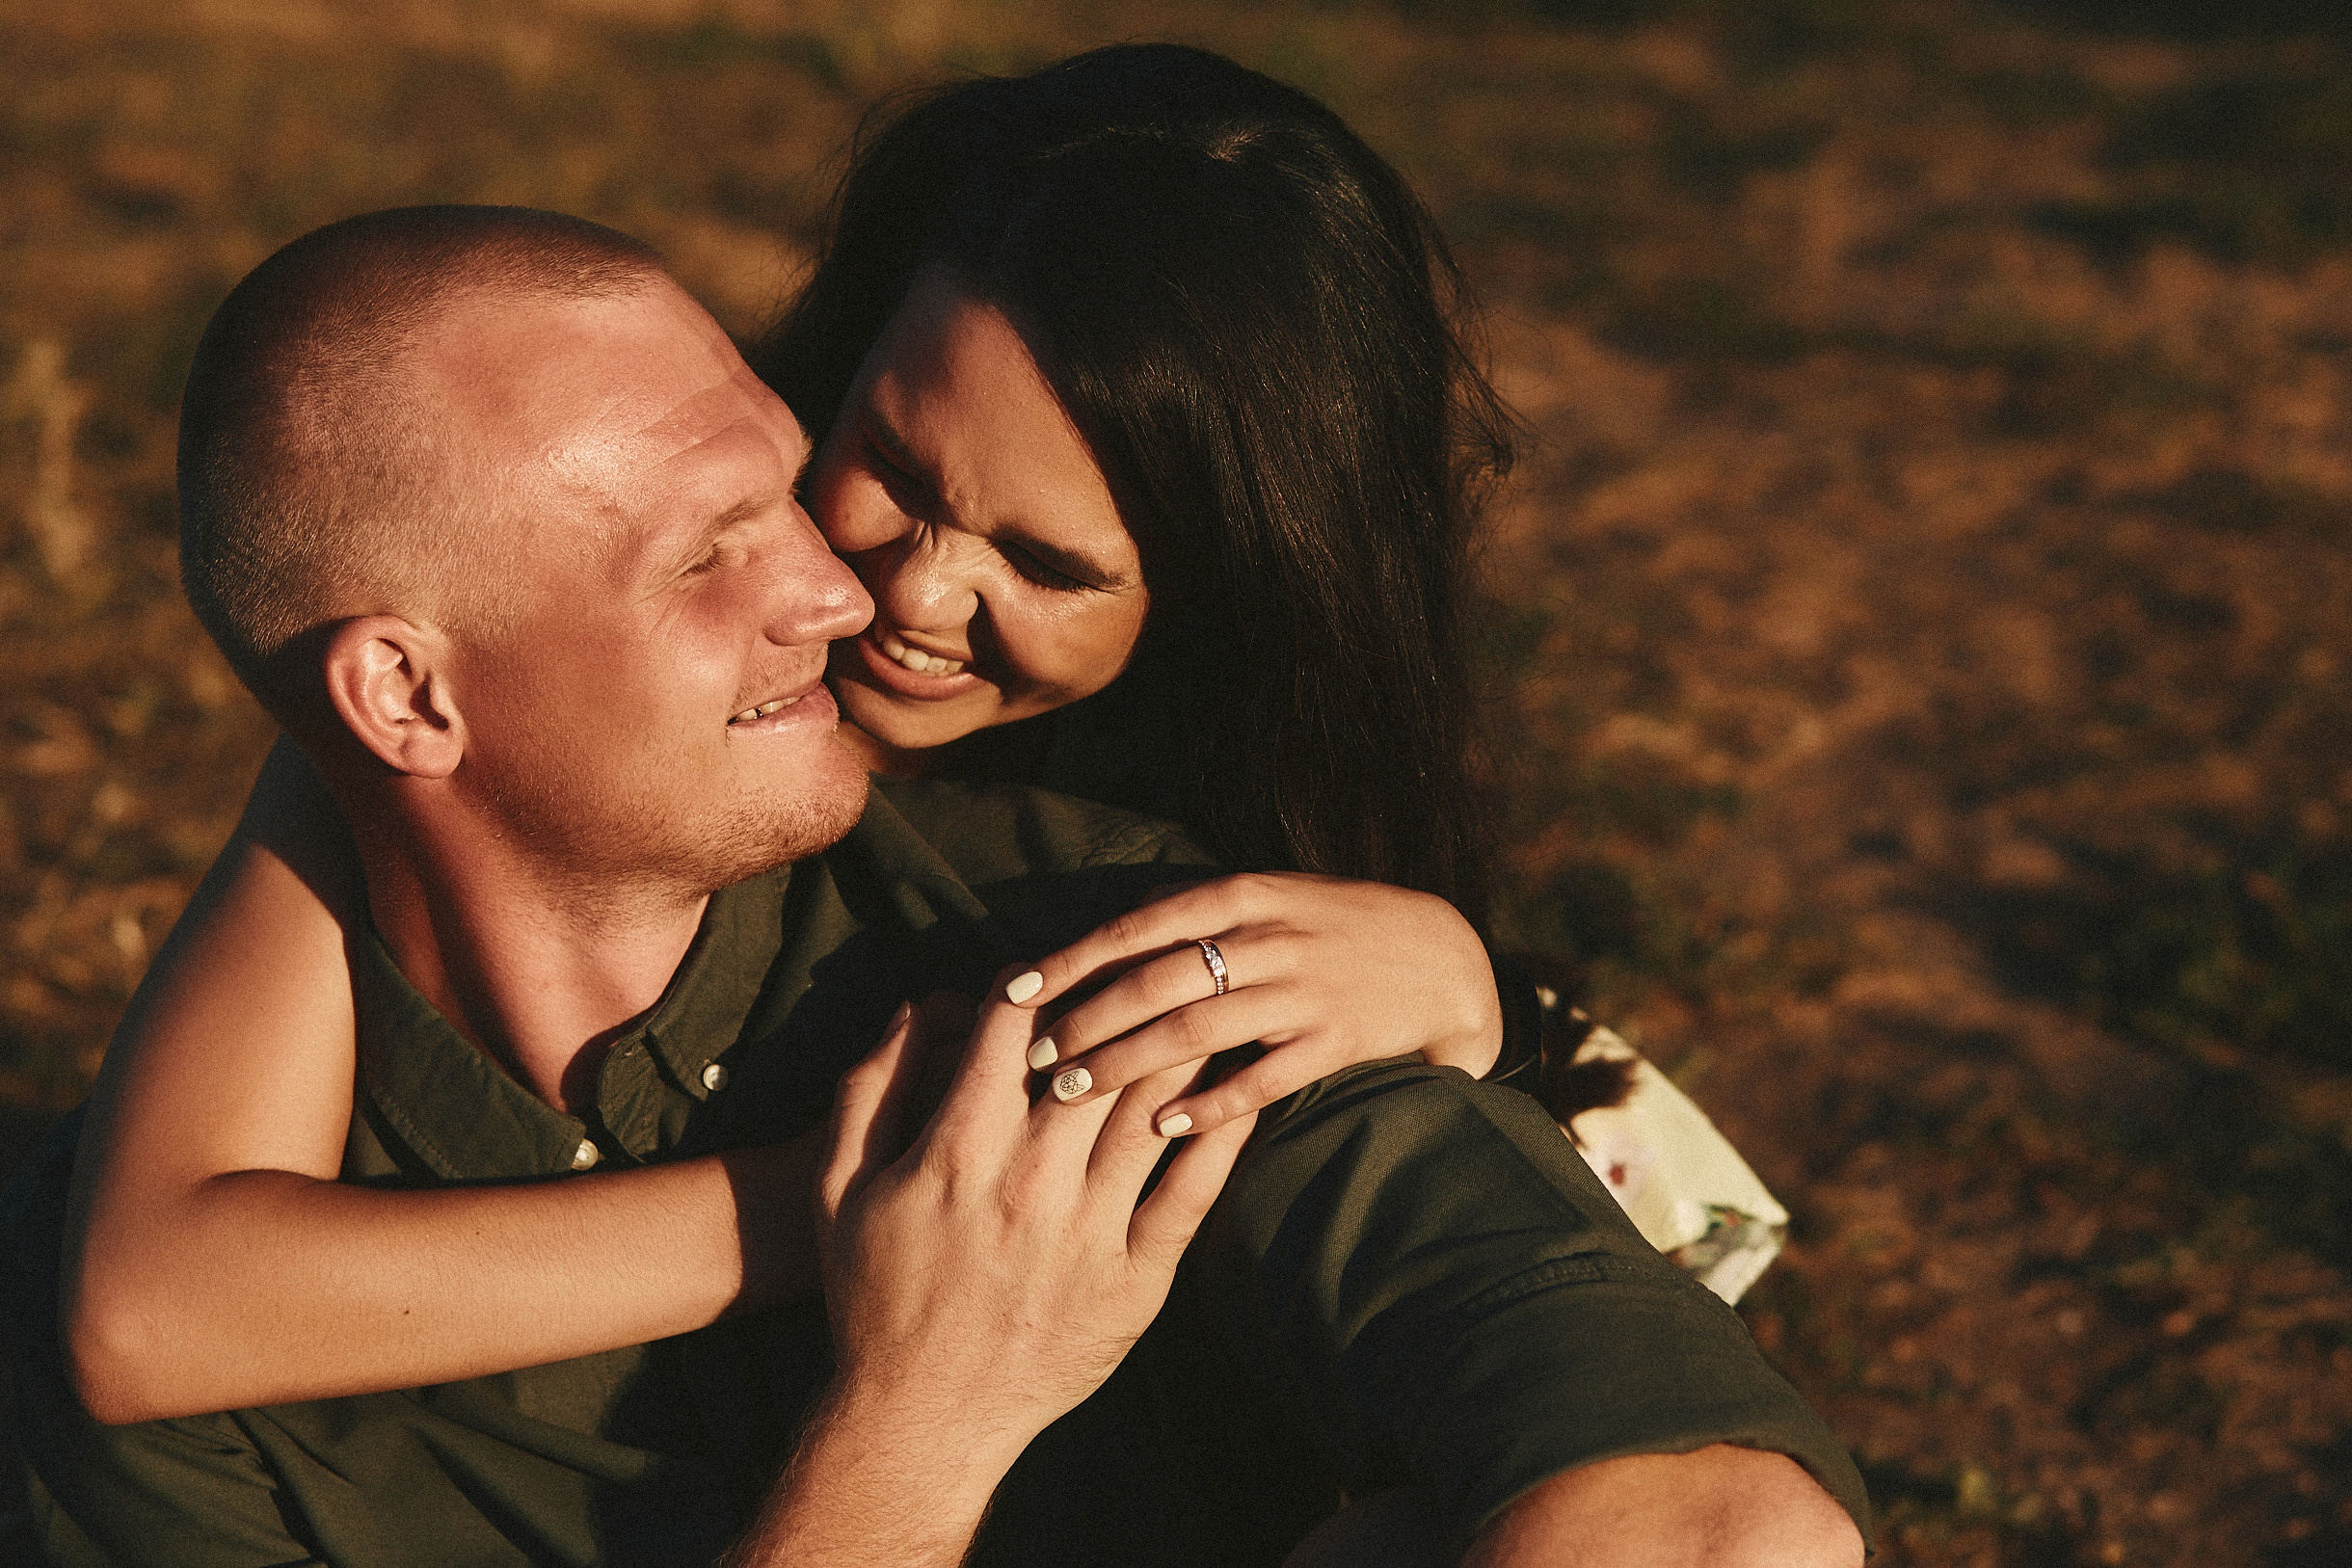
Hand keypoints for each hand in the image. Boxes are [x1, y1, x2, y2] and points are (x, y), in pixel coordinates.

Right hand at [816, 977, 1253, 1463]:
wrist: (921, 1418)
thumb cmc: (873, 1297)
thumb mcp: (839, 1186)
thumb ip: (870, 1088)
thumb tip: (915, 1005)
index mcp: (958, 1150)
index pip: (1009, 1028)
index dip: (1033, 980)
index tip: (1049, 967)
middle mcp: (1030, 1182)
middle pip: (1095, 1056)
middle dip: (1119, 998)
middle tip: (1147, 963)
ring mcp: (1089, 1232)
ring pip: (1150, 1109)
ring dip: (1180, 1046)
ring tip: (1205, 1004)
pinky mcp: (1135, 1280)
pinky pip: (1191, 1191)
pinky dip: (1220, 1133)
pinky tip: (1242, 1092)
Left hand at [1003, 872, 1501, 1135]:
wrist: (1442, 957)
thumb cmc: (1335, 928)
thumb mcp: (1270, 896)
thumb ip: (1196, 911)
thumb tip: (1116, 923)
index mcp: (1243, 896)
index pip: (1139, 925)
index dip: (1074, 959)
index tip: (1016, 991)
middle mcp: (1269, 936)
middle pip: (1157, 981)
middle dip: (1087, 1021)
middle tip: (1032, 1059)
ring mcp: (1304, 989)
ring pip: (1197, 1030)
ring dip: (1128, 1064)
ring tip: (1071, 1093)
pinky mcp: (1336, 1040)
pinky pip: (1261, 1079)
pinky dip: (1208, 1105)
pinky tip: (1160, 1128)